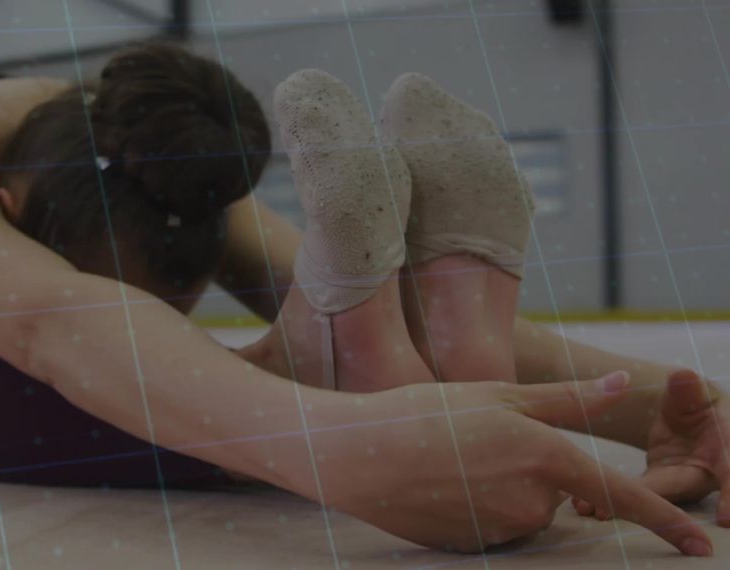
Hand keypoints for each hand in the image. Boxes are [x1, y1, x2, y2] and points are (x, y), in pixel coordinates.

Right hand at [304, 372, 711, 554]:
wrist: (357, 454)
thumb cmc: (425, 412)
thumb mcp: (497, 394)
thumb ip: (566, 399)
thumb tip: (622, 387)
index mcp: (545, 456)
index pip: (622, 495)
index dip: (666, 522)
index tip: (701, 547)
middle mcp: (531, 502)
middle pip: (557, 493)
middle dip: (533, 469)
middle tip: (476, 439)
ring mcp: (500, 529)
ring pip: (523, 510)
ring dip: (502, 488)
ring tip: (451, 459)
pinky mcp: (472, 546)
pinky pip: (493, 526)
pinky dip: (476, 506)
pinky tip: (439, 482)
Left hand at [573, 370, 729, 525]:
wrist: (686, 416)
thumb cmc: (697, 403)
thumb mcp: (693, 395)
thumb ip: (688, 389)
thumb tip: (684, 374)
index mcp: (724, 452)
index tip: (726, 519)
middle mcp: (701, 475)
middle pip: (678, 493)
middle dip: (655, 510)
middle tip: (614, 512)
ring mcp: (677, 483)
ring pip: (652, 500)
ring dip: (622, 506)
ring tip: (591, 510)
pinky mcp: (656, 485)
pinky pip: (635, 495)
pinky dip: (611, 499)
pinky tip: (583, 505)